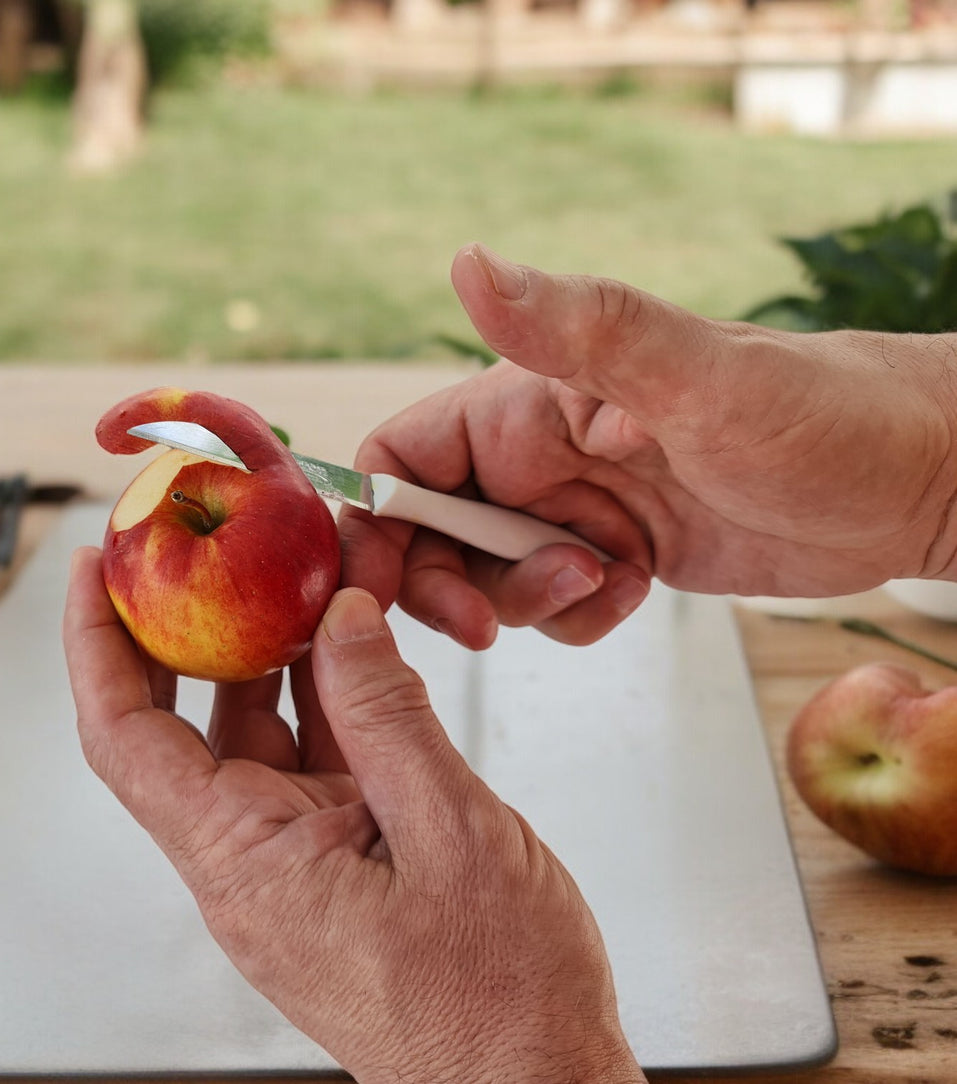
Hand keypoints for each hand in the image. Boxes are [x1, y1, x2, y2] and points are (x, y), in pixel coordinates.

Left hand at [64, 547, 644, 1083]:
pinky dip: (327, 695)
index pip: (125, 737)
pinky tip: (352, 643)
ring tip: (298, 573)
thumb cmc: (498, 1005)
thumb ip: (387, 716)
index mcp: (246, 863)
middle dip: (189, 624)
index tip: (93, 569)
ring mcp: (291, 862)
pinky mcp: (336, 864)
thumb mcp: (454, 835)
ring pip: (254, 732)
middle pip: (181, 723)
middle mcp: (249, 862)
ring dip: (272, 651)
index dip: (97, 646)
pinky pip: (311, 760)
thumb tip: (341, 620)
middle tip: (201, 546)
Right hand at [341, 245, 956, 646]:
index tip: (388, 580)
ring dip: (525, 603)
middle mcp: (540, 451)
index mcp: (529, 400)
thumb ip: (576, 328)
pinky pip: (552, 606)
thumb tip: (468, 264)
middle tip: (494, 624)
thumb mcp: (696, 377)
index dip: (378, 523)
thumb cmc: (824, 412)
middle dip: (449, 585)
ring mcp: (576, 504)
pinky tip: (637, 593)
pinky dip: (577, 618)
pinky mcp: (615, 552)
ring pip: (488, 577)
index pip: (400, 460)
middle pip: (430, 533)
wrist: (919, 479)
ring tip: (604, 582)